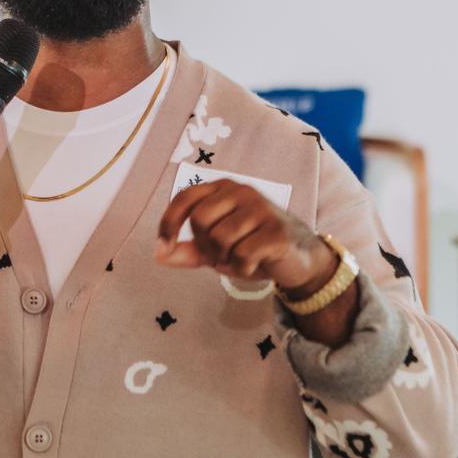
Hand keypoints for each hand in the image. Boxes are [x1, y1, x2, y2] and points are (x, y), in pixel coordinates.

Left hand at [155, 179, 335, 288]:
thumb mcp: (216, 249)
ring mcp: (261, 209)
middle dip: (204, 246)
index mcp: (224, 190)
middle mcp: (242, 192)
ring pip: (219, 239)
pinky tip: (256, 265)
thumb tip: (158, 255)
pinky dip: (242, 268)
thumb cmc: (254, 248)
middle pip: (199, 221)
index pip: (185, 197)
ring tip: (240, 260)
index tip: (163, 245)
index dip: (169, 222)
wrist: (299, 259)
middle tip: (222, 256)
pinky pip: (242, 255)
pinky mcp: (276, 231)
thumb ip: (188, 250)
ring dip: (224, 259)